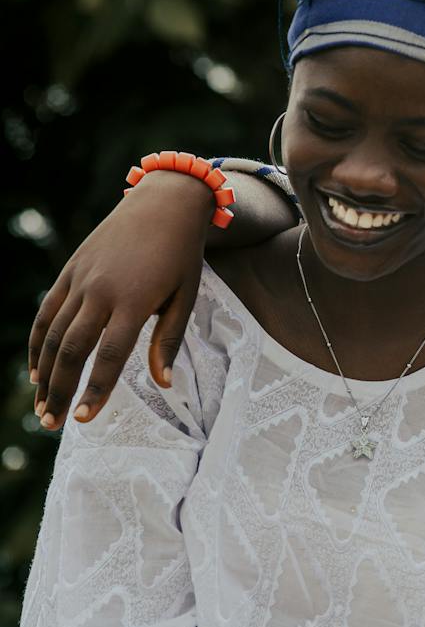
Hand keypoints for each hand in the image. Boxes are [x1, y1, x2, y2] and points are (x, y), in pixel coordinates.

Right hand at [29, 171, 212, 428]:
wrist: (164, 203)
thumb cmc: (182, 254)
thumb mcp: (186, 297)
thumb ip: (169, 341)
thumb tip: (163, 384)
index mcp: (135, 301)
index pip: (109, 356)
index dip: (95, 390)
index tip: (84, 419)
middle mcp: (101, 291)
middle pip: (73, 349)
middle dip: (60, 390)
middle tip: (53, 423)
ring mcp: (81, 279)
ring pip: (54, 334)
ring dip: (45, 373)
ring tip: (42, 407)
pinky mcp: (71, 270)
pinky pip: (47, 312)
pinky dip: (39, 342)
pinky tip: (36, 369)